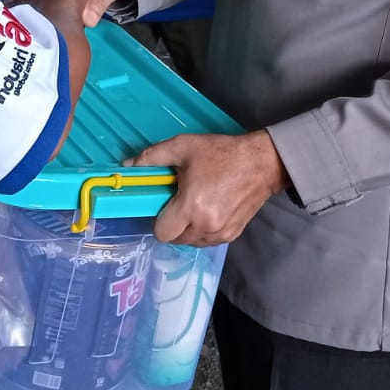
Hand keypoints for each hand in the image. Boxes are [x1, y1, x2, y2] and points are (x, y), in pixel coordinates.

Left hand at [128, 131, 289, 246]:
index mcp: (191, 207)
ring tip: (196, 205)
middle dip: (172, 224)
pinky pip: (208, 241)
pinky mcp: (233, 235)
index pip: (162, 233)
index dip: (158, 219)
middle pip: (175, 240)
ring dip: (188, 230)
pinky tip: (209, 210)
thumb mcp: (183, 146)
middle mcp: (206, 226)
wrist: (262, 163)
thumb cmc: (221, 153)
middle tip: (179, 202)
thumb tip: (127, 166)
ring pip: (192, 243)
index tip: (164, 204)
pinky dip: (204, 231)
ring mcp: (221, 234)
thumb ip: (152, 157)